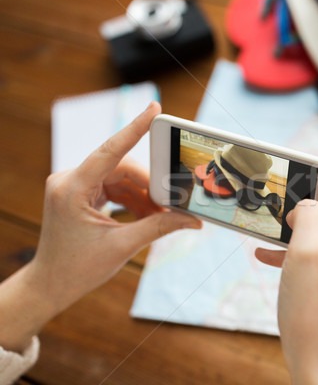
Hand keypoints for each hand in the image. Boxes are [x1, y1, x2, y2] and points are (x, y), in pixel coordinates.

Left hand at [0, 102, 201, 351]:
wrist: (50, 285)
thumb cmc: (78, 269)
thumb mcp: (122, 247)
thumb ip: (159, 228)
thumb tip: (191, 220)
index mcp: (72, 189)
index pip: (110, 151)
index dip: (135, 128)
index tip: (155, 108)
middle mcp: (69, 180)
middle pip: (122, 168)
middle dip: (150, 186)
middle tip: (174, 204)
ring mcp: (73, 185)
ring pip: (121, 178)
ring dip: (144, 195)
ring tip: (161, 216)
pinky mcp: (80, 192)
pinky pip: (114, 187)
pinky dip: (133, 200)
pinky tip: (147, 215)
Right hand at [256, 162, 317, 384]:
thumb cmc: (316, 312)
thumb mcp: (305, 252)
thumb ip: (309, 214)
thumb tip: (309, 204)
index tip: (307, 166)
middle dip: (314, 198)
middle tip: (285, 196)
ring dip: (304, 225)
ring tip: (274, 225)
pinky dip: (304, 248)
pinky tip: (269, 253)